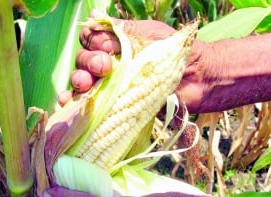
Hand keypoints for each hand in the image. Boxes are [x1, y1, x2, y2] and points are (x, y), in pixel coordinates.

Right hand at [59, 13, 207, 111]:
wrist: (199, 79)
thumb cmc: (175, 52)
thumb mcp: (148, 34)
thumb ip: (120, 29)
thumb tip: (92, 14)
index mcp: (115, 46)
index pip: (89, 42)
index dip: (91, 45)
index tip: (107, 50)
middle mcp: (110, 66)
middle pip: (83, 64)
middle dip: (86, 65)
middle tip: (104, 68)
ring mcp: (113, 88)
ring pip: (84, 85)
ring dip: (78, 84)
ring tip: (85, 86)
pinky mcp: (118, 108)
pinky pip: (95, 108)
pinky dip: (80, 106)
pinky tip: (71, 104)